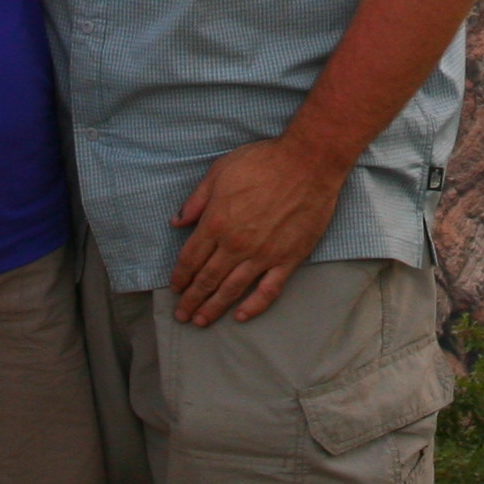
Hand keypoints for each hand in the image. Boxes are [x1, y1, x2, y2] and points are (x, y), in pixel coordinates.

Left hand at [167, 135, 353, 326]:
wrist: (308, 163)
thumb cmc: (263, 162)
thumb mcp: (219, 171)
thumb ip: (196, 200)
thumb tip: (177, 222)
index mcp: (216, 222)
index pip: (190, 259)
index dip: (180, 277)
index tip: (175, 288)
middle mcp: (235, 244)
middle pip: (206, 280)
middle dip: (191, 299)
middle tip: (182, 314)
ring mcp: (262, 255)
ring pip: (232, 290)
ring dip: (213, 308)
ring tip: (201, 321)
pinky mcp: (287, 259)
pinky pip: (268, 290)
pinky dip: (254, 307)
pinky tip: (241, 316)